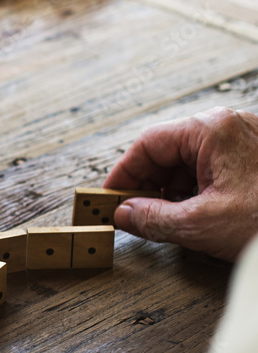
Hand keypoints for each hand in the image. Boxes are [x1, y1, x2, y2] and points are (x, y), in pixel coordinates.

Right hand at [104, 107, 257, 261]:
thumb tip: (124, 214)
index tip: (109, 198)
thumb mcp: (201, 224)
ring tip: (165, 221)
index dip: (122, 174)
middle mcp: (228, 128)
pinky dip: (196, 193)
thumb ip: (152, 218)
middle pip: (168, 152)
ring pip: (189, 163)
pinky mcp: (255, 162)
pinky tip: (193, 217)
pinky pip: (212, 171)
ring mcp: (245, 143)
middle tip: (132, 214)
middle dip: (148, 186)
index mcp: (212, 130)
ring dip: (172, 193)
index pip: (147, 144)